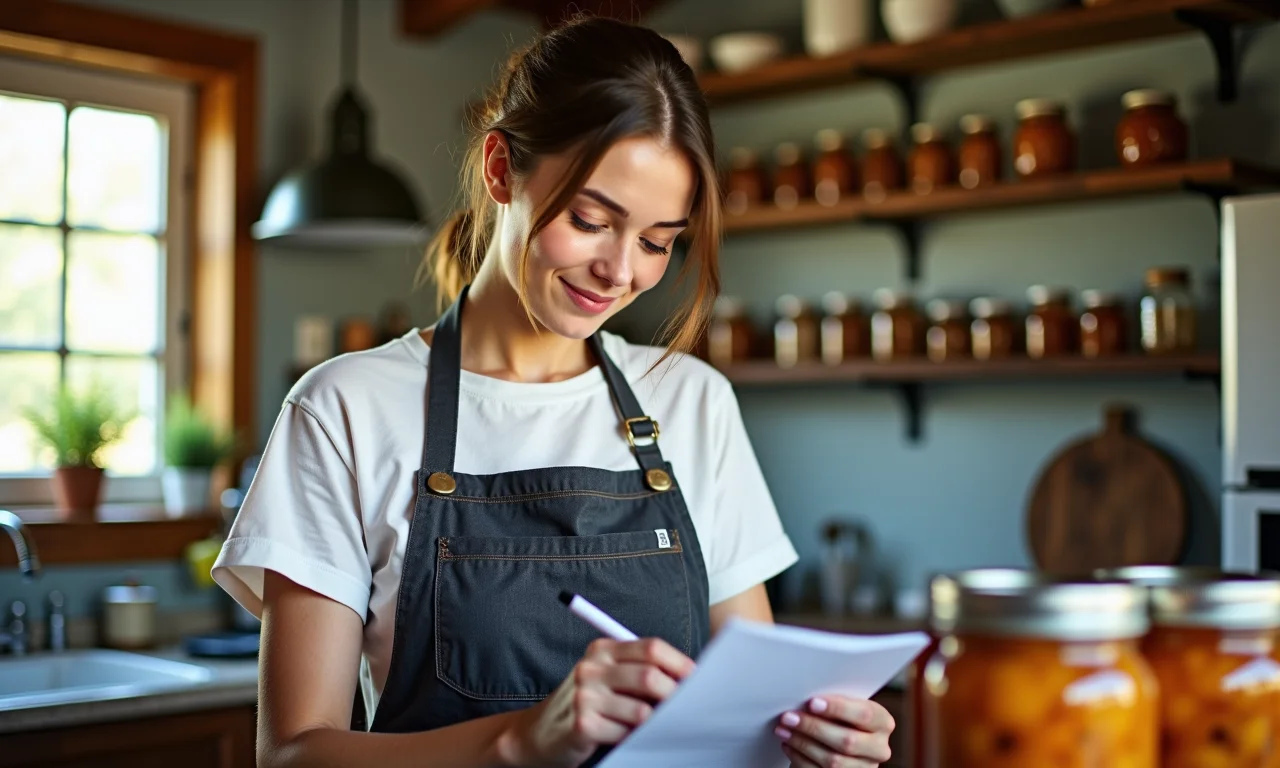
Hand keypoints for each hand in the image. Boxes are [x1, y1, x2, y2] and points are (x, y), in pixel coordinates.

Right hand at [498, 637, 695, 767]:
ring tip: (653, 726)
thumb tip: (688, 677)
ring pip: (641, 711)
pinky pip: (625, 733)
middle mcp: (591, 667)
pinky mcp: (582, 724)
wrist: (538, 733)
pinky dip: (633, 738)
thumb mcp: (607, 678)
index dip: (680, 663)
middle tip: (685, 709)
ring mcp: (584, 696)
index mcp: (602, 649)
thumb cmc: (587, 704)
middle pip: (649, 676)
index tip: (698, 679)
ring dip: (654, 723)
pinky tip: (627, 736)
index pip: (651, 648)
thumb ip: (639, 671)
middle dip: (674, 695)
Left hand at [775, 694, 894, 766]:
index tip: (812, 703)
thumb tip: (808, 698)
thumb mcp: (845, 708)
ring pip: (833, 761)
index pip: (865, 714)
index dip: (838, 709)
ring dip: (802, 743)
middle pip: (848, 741)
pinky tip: (789, 744)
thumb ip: (835, 703)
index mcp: (883, 722)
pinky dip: (800, 758)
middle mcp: (879, 748)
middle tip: (789, 717)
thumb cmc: (841, 718)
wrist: (840, 743)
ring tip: (784, 729)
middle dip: (814, 728)